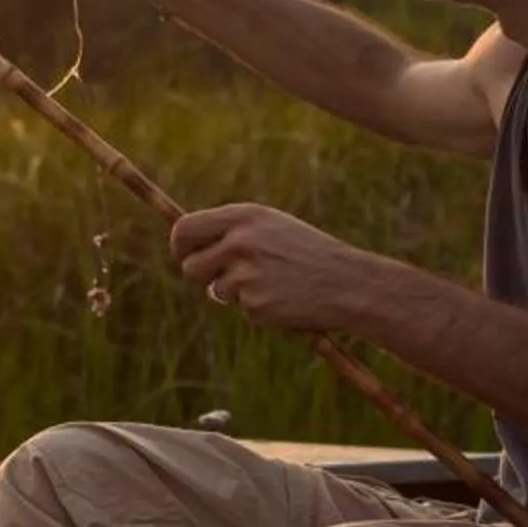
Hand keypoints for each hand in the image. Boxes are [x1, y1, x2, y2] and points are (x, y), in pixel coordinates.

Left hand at [167, 203, 380, 333]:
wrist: (348, 283)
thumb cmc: (309, 253)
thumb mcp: (272, 227)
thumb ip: (233, 232)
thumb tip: (190, 247)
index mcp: (244, 217)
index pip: (186, 229)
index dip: (179, 246)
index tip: (184, 255)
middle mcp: (240, 242)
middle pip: (190, 266)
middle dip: (199, 275)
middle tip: (217, 279)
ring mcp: (246, 274)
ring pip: (216, 291)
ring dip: (236, 294)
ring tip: (272, 284)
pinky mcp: (254, 304)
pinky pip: (242, 310)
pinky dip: (259, 309)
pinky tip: (284, 299)